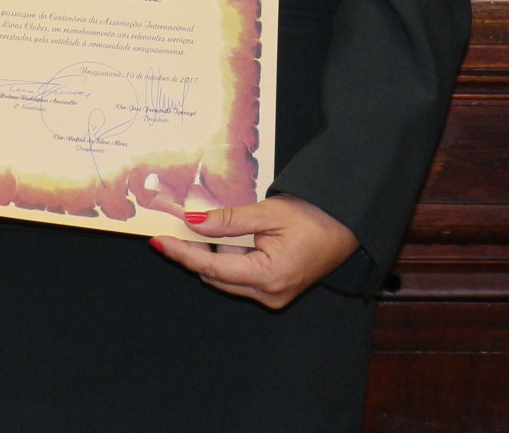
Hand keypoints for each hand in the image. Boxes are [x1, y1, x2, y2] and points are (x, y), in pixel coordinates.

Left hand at [150, 196, 358, 309]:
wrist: (348, 225)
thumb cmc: (315, 216)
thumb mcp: (269, 213)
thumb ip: (229, 220)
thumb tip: (192, 223)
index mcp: (268, 276)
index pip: (211, 267)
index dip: (182, 254)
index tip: (159, 241)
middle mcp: (269, 294)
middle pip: (215, 276)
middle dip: (195, 253)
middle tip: (176, 228)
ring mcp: (273, 296)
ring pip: (226, 278)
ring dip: (214, 255)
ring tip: (208, 227)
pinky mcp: (276, 291)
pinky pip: (241, 277)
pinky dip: (230, 259)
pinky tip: (229, 238)